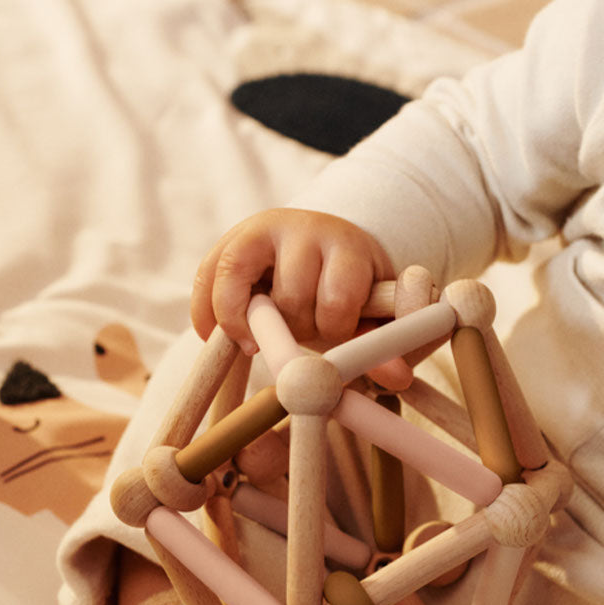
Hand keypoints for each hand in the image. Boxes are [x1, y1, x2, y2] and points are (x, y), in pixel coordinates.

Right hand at [191, 209, 395, 353]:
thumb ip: (391, 346)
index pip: (338, 297)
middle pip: (291, 296)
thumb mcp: (381, 320)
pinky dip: (208, 315)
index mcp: (348, 246)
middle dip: (297, 329)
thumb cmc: (356, 298)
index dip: (335, 331)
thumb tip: (397, 377)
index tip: (335, 341)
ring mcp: (262, 230)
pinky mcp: (228, 242)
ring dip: (252, 324)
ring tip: (263, 338)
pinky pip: (206, 280)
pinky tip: (217, 337)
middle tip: (304, 333)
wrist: (328, 255)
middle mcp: (304, 228)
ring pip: (240, 287)